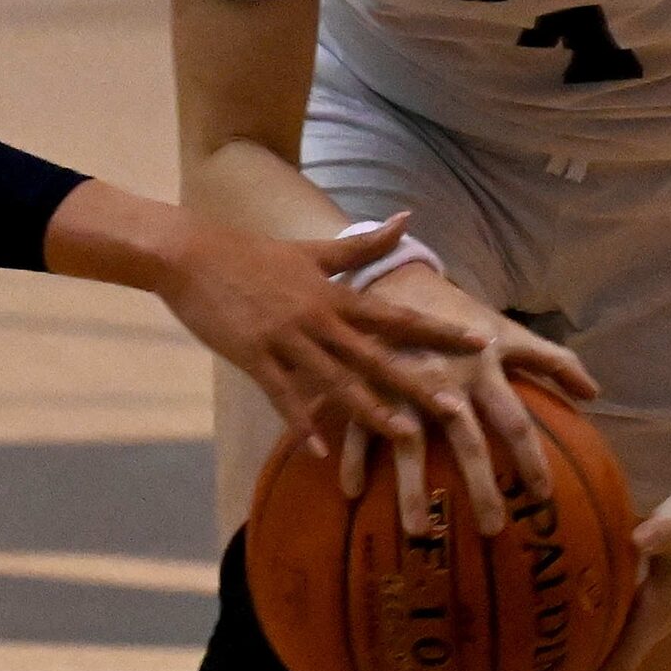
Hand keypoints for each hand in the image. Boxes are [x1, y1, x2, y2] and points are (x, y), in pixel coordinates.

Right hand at [152, 215, 498, 454]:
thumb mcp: (311, 250)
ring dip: (371, 409)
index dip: (440, 329)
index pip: (397, 316)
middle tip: (458, 405)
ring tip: (404, 434)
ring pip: (336, 379)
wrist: (192, 254)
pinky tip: (319, 450)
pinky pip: (282, 395)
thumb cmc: (253, 254)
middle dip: (419, 380)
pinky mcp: (254, 355)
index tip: (479, 341)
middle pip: (377, 354)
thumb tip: (407, 219)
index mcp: (334, 294)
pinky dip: (301, 422)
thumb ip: (361, 245)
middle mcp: (318, 317)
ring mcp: (286, 338)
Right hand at [330, 279, 596, 536]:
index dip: (531, 459)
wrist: (395, 279)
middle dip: (479, 485)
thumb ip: (551, 361)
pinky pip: (358, 426)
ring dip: (412, 487)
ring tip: (419, 531)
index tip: (542, 497)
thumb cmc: (457, 315)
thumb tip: (594, 393)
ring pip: (409, 443)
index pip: (514, 421)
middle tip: (491, 529)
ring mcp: (402, 385)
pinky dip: (354, 458)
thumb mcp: (506, 332)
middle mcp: (445, 381)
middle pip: (466, 441)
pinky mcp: (366, 384)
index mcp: (482, 368)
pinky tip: (352, 493)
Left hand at [568, 399, 670, 670]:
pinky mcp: (646, 581)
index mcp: (656, 615)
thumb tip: (641, 538)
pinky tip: (561, 609)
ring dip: (583, 651)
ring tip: (545, 661)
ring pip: (610, 637)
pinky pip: (612, 611)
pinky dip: (589, 617)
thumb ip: (661, 533)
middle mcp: (652, 616)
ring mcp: (650, 601)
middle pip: (610, 660)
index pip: (620, 665)